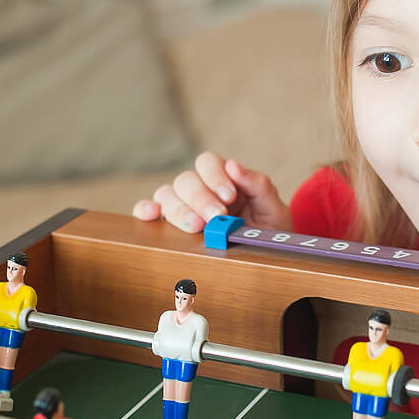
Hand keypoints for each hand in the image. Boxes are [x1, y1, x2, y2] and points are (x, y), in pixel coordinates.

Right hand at [132, 151, 290, 233]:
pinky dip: (146, 210)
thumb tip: (234, 165)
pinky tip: (152, 216)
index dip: (214, 177)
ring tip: (196, 227)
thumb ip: (258, 185)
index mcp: (222, 177)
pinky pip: (149, 211)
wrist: (265, 255)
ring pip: (167, 196)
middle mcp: (198, 188)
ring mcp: (181, 206)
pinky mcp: (169, 224)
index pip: (207, 163)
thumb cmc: (267, 228)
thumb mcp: (272, 208)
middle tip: (216, 217)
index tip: (229, 196)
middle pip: (186, 181)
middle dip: (200, 198)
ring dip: (180, 210)